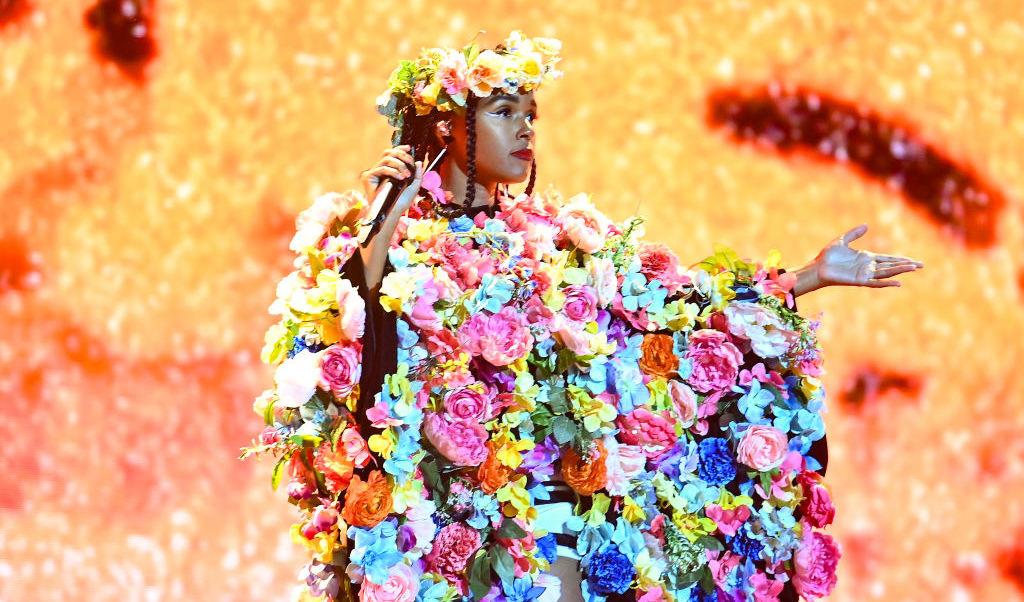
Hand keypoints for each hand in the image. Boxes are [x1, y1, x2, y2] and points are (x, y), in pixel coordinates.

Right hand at [356, 146, 423, 290]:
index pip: (392, 154)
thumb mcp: (413, 187)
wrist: (392, 213)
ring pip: (386, 159)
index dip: (400, 149)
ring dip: (399, 165)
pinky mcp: (368, 177)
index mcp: (389, 170)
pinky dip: (392, 171)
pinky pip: (381, 168)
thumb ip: (417, 175)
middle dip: (401, 156)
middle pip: (388, 153)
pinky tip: (400, 178)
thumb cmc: (401, 202)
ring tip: (405, 176)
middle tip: (409, 163)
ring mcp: (373, 173)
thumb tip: (419, 162)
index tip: (409, 149)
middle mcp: (380, 170)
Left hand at [808, 224, 923, 289]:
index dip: (901, 259)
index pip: (888, 258)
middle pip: (892, 266)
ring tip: (914, 268)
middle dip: (906, 265)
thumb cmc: (828, 255)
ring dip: (900, 271)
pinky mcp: (859, 281)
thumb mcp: (842, 240)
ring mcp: (865, 274)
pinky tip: (898, 283)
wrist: (818, 267)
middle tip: (921, 265)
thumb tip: (867, 226)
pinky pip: (876, 283)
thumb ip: (854, 233)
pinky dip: (887, 283)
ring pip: (887, 273)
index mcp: (866, 258)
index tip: (914, 261)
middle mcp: (868, 267)